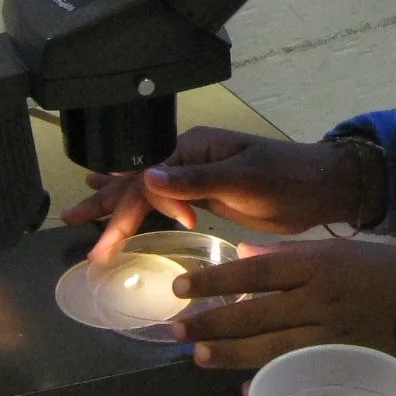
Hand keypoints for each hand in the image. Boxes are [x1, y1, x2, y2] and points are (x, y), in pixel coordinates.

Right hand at [60, 128, 380, 262]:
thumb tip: (149, 178)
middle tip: (71, 221)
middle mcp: (189, 160)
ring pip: (146, 191)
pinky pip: (164, 201)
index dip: (126, 212)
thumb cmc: (290, 179)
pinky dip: (141, 205)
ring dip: (114, 202)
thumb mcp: (245, 179)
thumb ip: (197, 181)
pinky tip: (126, 208)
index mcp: (194, 150)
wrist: (324, 188)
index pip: (146, 183)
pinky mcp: (207, 196)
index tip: (111, 245)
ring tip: (79, 210)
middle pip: (137, 183)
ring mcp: (197, 178)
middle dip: (105, 204)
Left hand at [167, 239, 395, 368]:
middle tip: (176, 329)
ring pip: (269, 347)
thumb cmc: (384, 268)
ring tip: (197, 356)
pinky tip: (247, 390)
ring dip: (230, 354)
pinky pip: (297, 374)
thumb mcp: (337, 248)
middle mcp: (318, 298)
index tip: (181, 288)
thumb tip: (243, 256)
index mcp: (316, 264)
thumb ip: (288, 254)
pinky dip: (271, 383)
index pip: (253, 272)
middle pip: (253, 313)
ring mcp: (329, 334)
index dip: (214, 281)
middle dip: (211, 323)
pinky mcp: (340, 361)